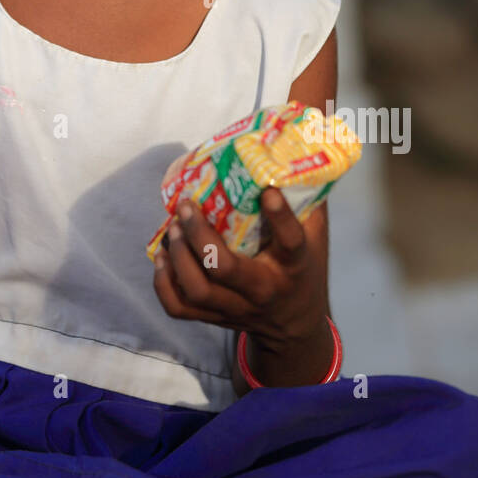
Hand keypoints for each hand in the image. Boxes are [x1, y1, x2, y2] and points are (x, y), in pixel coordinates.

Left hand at [152, 188, 328, 351]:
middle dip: (200, 234)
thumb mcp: (315, 236)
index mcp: (293, 265)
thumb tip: (290, 152)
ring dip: (178, 256)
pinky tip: (162, 256)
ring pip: (198, 291)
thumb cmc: (302, 268)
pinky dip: (163, 283)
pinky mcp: (214, 319)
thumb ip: (306, 199)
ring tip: (172, 227)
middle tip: (187, 206)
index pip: (291, 243)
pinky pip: (179, 309)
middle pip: (225, 269)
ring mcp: (236, 308)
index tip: (267, 190)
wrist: (295, 325)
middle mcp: (263, 290)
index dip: (280, 217)